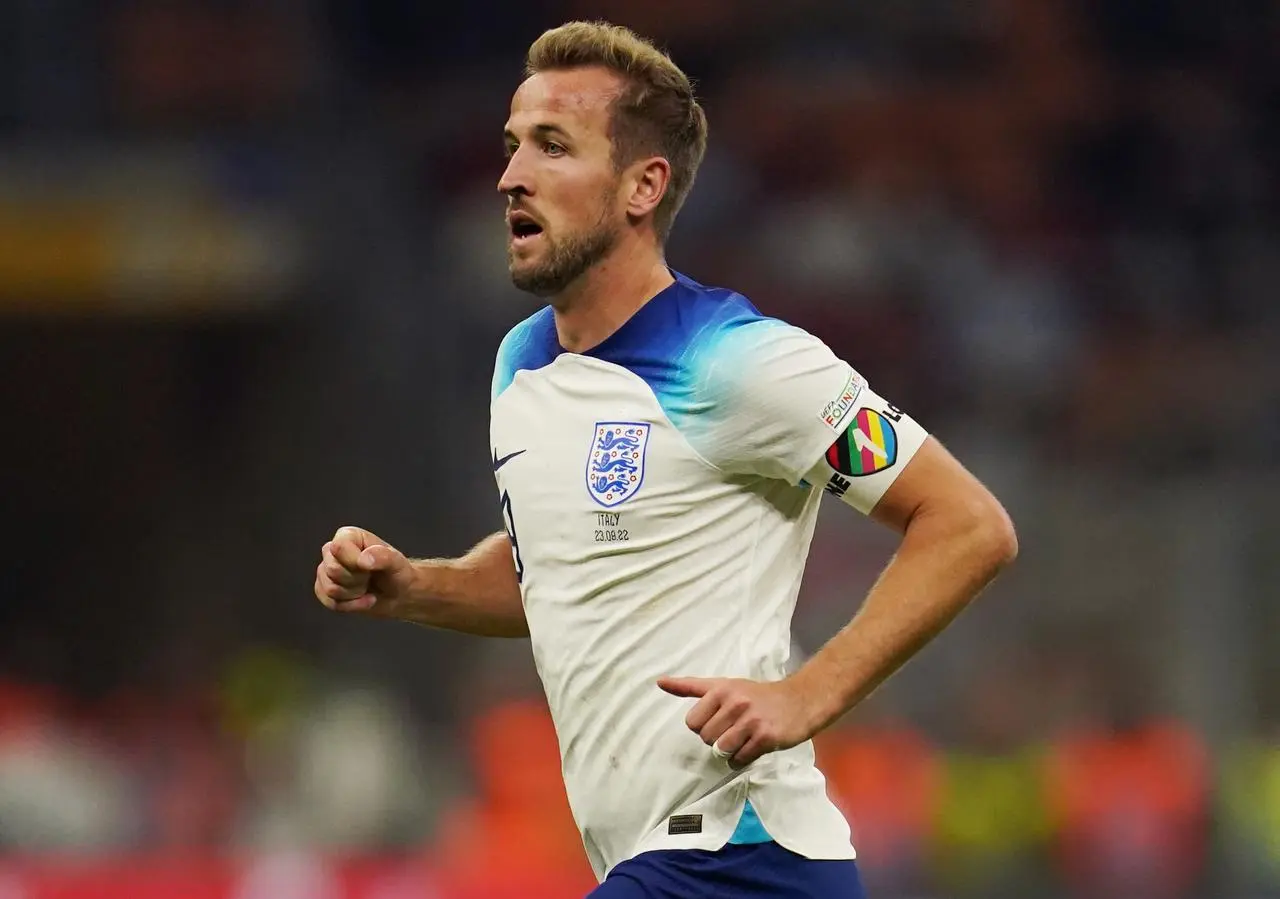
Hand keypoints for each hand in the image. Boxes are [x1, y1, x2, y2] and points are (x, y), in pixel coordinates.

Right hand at [314, 526, 413, 615]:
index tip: (370, 567)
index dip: (354, 562)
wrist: (398, 594)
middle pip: (333, 570)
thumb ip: (383, 556)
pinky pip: (329, 602)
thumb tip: (363, 559)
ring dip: (354, 594)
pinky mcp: (324, 589)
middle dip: (356, 580)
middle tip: (370, 577)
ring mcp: (326, 571)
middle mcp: (333, 551)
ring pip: (331, 589)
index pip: (338, 548)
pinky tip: (362, 600)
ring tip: (366, 587)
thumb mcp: (397, 562)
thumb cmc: (397, 573)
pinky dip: (350, 606)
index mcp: (348, 536)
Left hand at [656, 675, 817, 768]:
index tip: (719, 720)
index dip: (703, 726)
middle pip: (706, 738)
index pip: (692, 722)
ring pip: (721, 750)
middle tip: (734, 730)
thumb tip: (660, 682)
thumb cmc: (756, 694)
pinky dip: (742, 759)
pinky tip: (752, 747)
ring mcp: (751, 721)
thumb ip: (690, 686)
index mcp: (721, 689)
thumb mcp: (723, 685)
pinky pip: (739, 760)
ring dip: (729, 751)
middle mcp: (735, 703)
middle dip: (717, 739)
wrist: (799, 701)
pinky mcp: (765, 738)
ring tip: (742, 739)